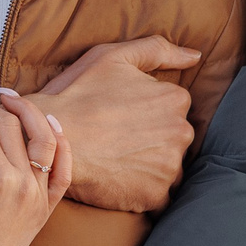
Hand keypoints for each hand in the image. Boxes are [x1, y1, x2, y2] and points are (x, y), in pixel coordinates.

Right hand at [24, 37, 198, 212]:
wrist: (50, 139)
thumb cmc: (77, 94)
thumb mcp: (113, 56)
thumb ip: (157, 49)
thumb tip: (194, 56)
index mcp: (175, 98)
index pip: (171, 108)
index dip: (143, 111)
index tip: (119, 116)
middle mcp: (181, 132)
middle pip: (173, 138)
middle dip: (151, 139)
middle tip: (115, 139)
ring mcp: (170, 166)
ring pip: (167, 167)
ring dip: (149, 166)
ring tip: (115, 160)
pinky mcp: (156, 195)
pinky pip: (158, 195)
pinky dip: (142, 190)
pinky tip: (118, 180)